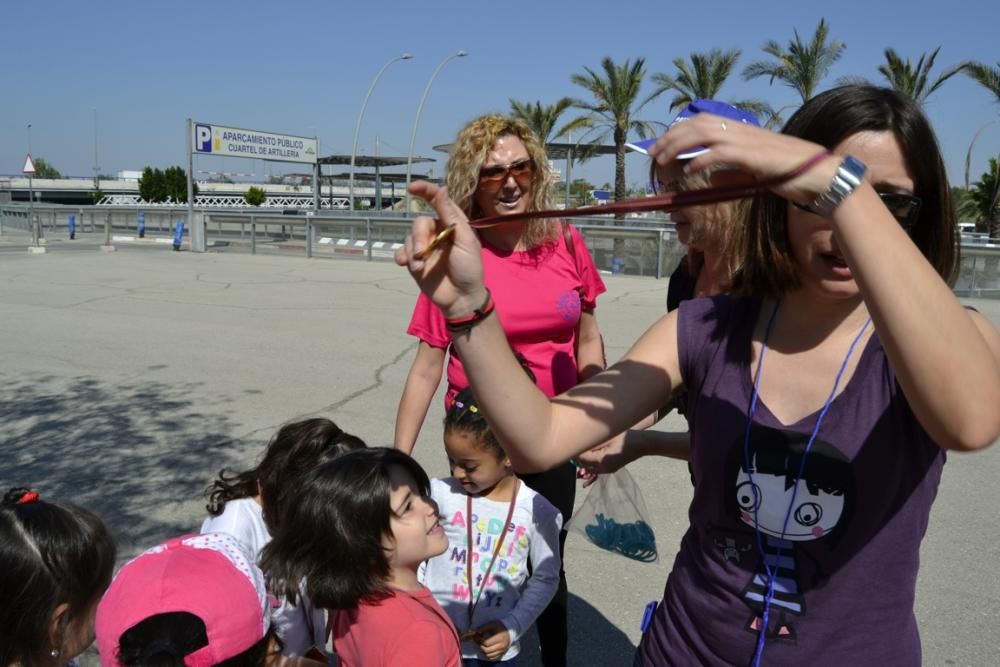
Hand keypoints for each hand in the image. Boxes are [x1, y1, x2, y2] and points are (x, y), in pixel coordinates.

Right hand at [395, 181, 487, 319]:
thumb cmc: (469, 268)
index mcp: (452, 224)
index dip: (425, 191)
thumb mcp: (464, 240)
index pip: (437, 201)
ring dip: (413, 252)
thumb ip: (451, 214)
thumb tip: (442, 187)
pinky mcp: (415, 261)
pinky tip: (404, 264)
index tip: (411, 187)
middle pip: (419, 223)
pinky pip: (403, 252)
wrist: (461, 298)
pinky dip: (402, 256)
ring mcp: (425, 247)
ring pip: (409, 238)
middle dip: (419, 237)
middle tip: (423, 252)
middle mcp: (437, 232)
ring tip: (420, 267)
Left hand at [473, 620, 511, 660]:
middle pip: (486, 650)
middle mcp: (502, 646)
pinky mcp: (501, 654)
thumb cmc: (500, 627)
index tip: (475, 636)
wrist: (510, 631)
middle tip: (477, 640)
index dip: (479, 640)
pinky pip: (492, 658)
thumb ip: (484, 627)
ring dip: (482, 650)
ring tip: (481, 644)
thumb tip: (475, 632)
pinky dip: (487, 655)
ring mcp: (502, 651)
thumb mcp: (492, 624)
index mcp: (500, 638)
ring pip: (488, 655)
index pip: (486, 643)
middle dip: (479, 645)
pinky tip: (485, 648)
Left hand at [576, 432, 633, 484]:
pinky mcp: (611, 468)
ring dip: (584, 460)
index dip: (575, 451)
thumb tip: (579, 444)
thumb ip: (592, 443)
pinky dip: (591, 462)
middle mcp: (603, 469)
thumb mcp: (607, 438)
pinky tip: (590, 453)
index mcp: (601, 461)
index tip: (571, 441)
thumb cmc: (625, 438)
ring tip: (582, 448)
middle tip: (574, 444)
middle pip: (584, 465)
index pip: (582, 458)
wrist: (642, 444)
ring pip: (590, 467)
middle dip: (578, 456)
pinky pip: (596, 468)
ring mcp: (608, 470)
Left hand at [647, 113, 839, 206]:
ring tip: (661, 159)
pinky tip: (688, 169)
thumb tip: (710, 176)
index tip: (661, 143)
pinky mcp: (752, 156)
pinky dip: (701, 159)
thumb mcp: (754, 169)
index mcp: (742, 131)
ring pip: (703, 134)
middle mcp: (742, 131)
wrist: (819, 174)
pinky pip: (720, 154)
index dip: (680, 130)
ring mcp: (747, 141)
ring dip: (678, 146)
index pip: (704, 121)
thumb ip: (731, 170)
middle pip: (698, 124)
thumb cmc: (790, 173)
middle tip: (652, 152)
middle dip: (671, 136)